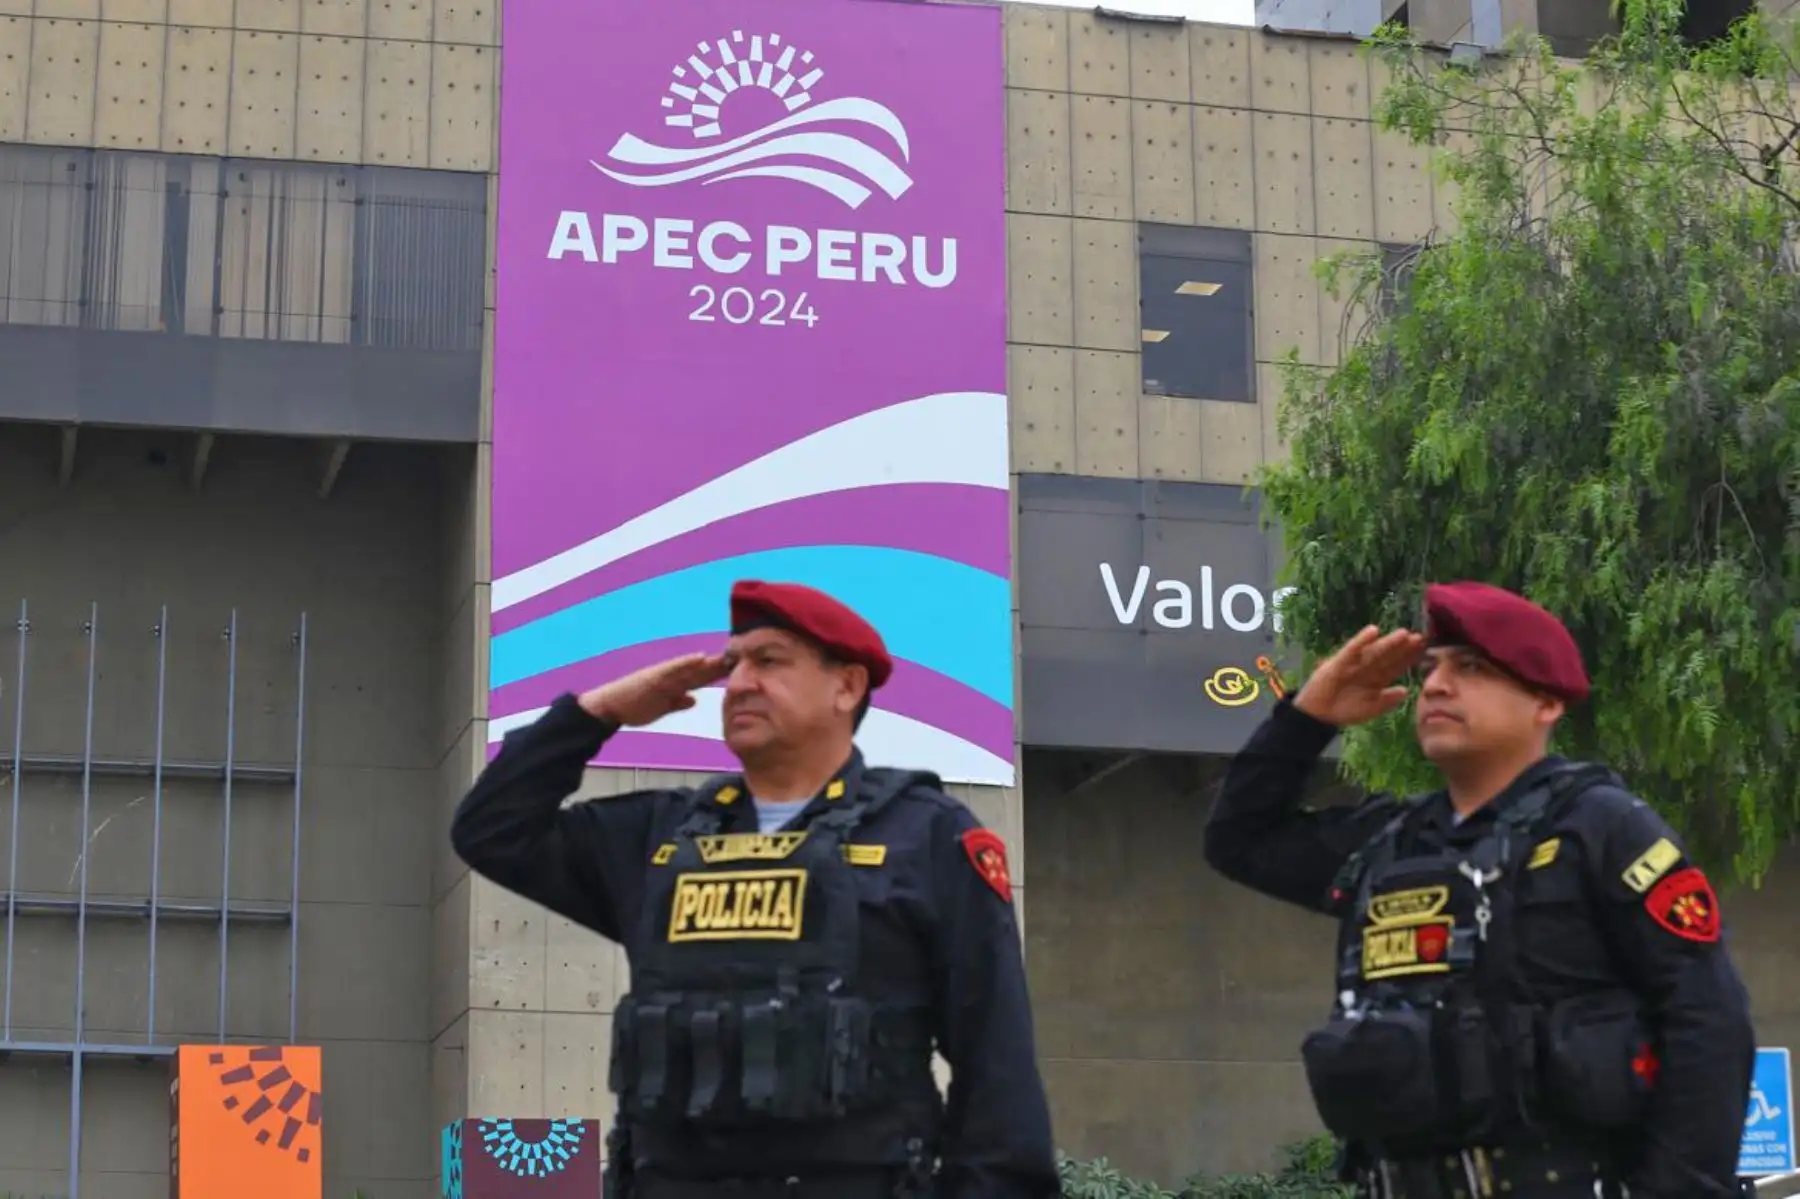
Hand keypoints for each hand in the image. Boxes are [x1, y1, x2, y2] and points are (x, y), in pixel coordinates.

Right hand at [577, 652, 730, 727]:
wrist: (611, 707)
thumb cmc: (635, 706)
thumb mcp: (662, 707)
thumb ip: (677, 702)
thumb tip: (693, 699)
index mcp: (677, 684)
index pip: (703, 677)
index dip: (721, 672)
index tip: (742, 667)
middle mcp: (674, 676)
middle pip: (703, 669)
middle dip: (723, 664)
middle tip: (745, 656)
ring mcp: (665, 675)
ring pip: (693, 666)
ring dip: (711, 660)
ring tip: (729, 654)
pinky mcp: (655, 676)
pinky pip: (673, 668)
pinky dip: (687, 662)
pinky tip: (700, 657)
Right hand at [1292, 625, 1425, 728]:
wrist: (1318, 715)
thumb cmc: (1344, 711)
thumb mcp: (1370, 709)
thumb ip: (1387, 701)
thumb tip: (1407, 691)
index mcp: (1376, 679)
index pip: (1396, 666)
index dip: (1409, 658)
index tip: (1423, 649)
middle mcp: (1367, 668)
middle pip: (1388, 656)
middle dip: (1403, 647)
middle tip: (1419, 637)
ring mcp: (1354, 664)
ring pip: (1375, 651)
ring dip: (1388, 642)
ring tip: (1404, 633)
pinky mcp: (1339, 662)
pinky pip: (1352, 650)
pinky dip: (1362, 640)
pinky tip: (1373, 631)